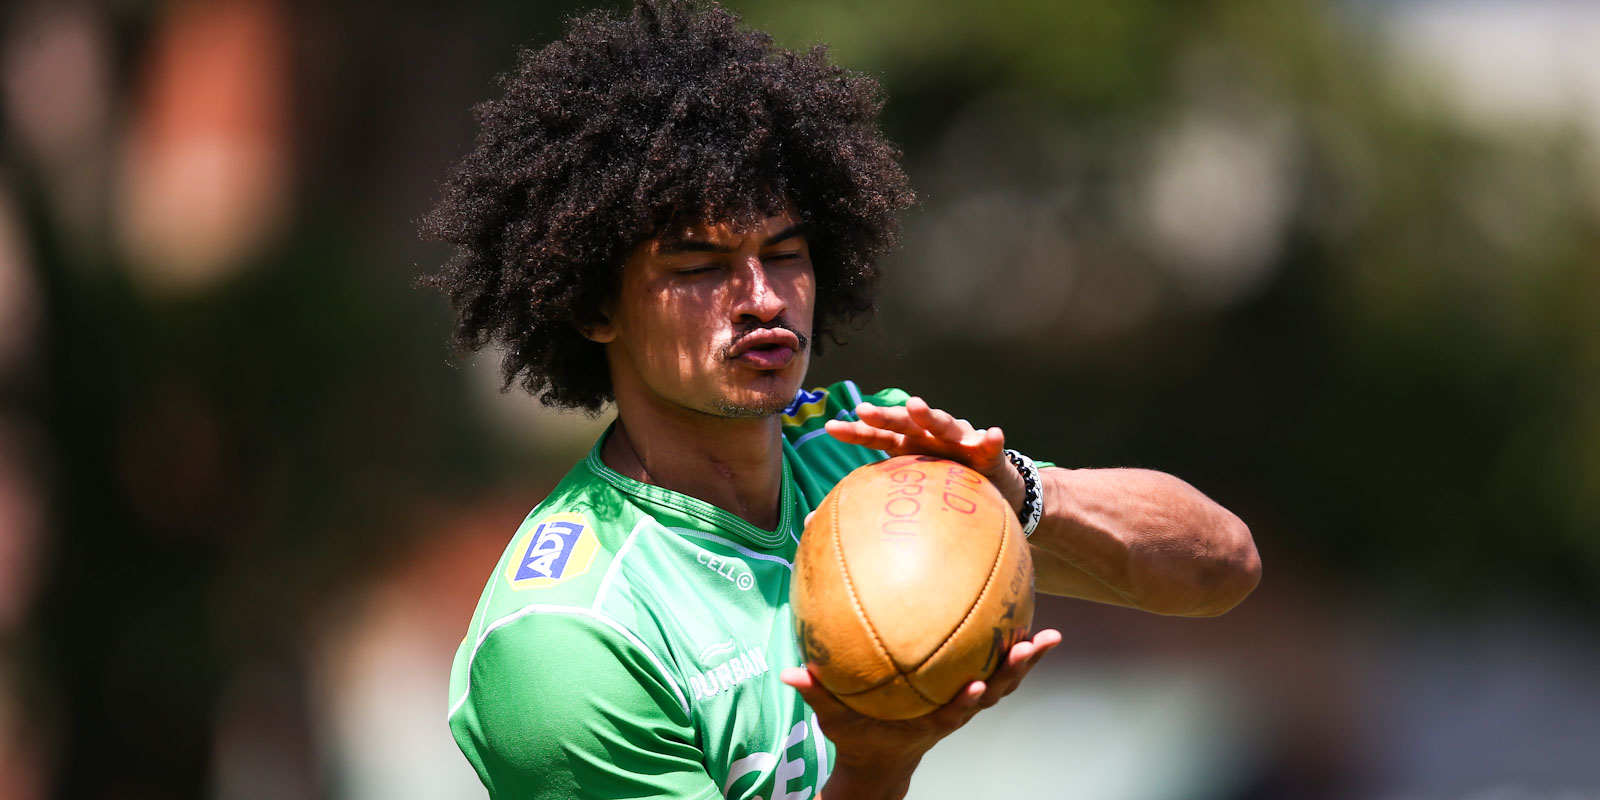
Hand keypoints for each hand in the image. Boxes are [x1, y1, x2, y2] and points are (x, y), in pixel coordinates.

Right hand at [780, 629, 1062, 788]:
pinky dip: (1010, 648)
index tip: (978, 687)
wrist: (881, 760)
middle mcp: (955, 711)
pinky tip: (1021, 618)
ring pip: (1004, 681)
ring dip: (1026, 660)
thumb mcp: (833, 719)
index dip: (968, 702)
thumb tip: (790, 673)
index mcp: (929, 721)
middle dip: (1014, 670)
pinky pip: (993, 667)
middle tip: (1032, 644)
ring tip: (1049, 635)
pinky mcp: (966, 690)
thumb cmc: (858, 736)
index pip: (952, 713)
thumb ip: (815, 694)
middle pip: (994, 692)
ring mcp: (964, 701)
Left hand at [825, 396, 1025, 513]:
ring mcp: (959, 439)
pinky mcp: (987, 452)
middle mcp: (930, 436)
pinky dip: (990, 439)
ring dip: (929, 414)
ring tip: (916, 406)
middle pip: (905, 423)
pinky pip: (990, 445)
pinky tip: (991, 434)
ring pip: (943, 423)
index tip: (830, 428)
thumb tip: (809, 526)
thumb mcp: (910, 490)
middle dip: (886, 415)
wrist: (991, 487)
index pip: (878, 436)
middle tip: (865, 410)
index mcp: (908, 445)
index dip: (856, 432)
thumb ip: (872, 500)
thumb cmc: (943, 484)